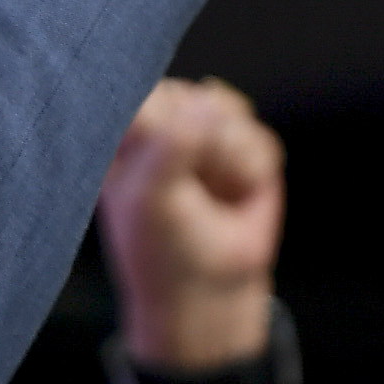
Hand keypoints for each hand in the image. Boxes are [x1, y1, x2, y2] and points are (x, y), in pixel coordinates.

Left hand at [99, 79, 282, 366]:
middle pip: (194, 98)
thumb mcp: (151, 197)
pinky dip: (253, 171)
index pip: (147, 95)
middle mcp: (162, 123)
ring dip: (230, 162)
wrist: (209, 288)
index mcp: (123, 133)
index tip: (166, 164)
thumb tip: (211, 96)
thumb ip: (172, 143)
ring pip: (231, 114)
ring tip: (213, 194)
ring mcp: (205, 132)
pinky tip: (237, 194)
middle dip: (203, 146)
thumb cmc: (162, 247)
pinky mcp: (244, 147)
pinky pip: (260, 137)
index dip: (166, 124)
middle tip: (190, 187)